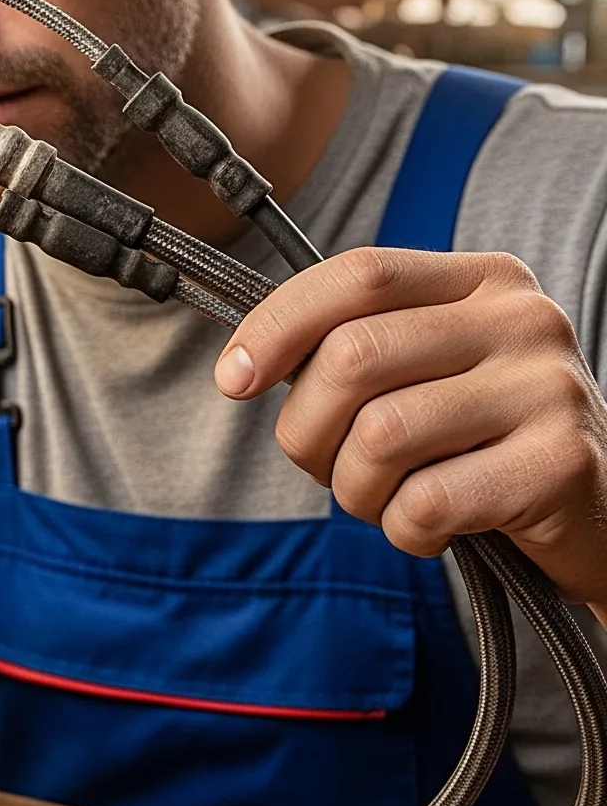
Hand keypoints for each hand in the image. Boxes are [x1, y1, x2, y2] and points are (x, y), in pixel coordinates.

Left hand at [215, 249, 606, 601]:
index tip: (234, 378)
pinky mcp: (559, 463)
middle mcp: (523, 320)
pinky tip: (432, 528)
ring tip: (388, 499)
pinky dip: (403, 530)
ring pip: (379, 436)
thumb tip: (242, 364)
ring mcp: (548, 388)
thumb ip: (350, 350)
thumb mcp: (423, 374)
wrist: (595, 514)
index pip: (358, 275)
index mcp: (482, 280)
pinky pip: (424, 502)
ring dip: (356, 489)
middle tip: (327, 466)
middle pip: (353, 358)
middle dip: (307, 430)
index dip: (276, 325)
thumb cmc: (479, 443)